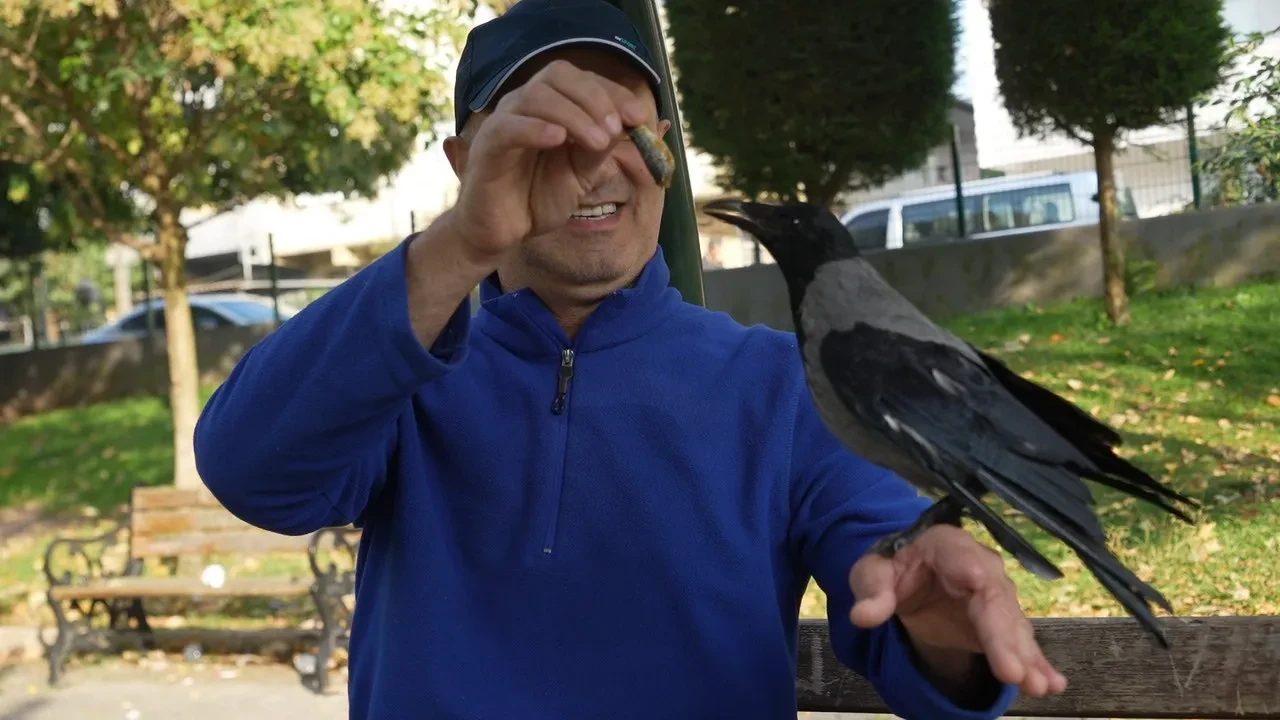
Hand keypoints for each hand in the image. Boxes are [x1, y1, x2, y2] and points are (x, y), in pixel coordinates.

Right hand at [451, 58, 652, 259]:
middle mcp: (524, 104)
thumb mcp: (581, 172)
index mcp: (549, 105)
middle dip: (596, 98)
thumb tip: (629, 123)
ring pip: (537, 97)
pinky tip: (559, 139)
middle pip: (558, 75)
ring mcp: (504, 122)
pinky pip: (509, 128)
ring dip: (574, 115)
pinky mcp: (488, 147)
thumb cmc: (538, 196)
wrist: (505, 231)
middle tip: (616, 129)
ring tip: (598, 142)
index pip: (581, 79)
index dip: (613, 92)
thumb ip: (600, 147)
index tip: (639, 117)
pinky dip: (536, 128)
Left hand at [848, 524, 1067, 697]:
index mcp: (948, 546)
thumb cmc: (892, 567)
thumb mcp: (871, 572)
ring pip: (1013, 626)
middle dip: (1006, 637)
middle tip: (1014, 672)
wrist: (909, 574)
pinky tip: (1052, 683)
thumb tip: (863, 616)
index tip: (981, 590)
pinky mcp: (1000, 623)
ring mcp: (995, 596)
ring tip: (1038, 685)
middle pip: (996, 601)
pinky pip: (1019, 642)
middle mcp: (982, 567)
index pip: (964, 559)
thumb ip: (871, 590)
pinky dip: (1035, 663)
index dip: (976, 576)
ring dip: (1026, 656)